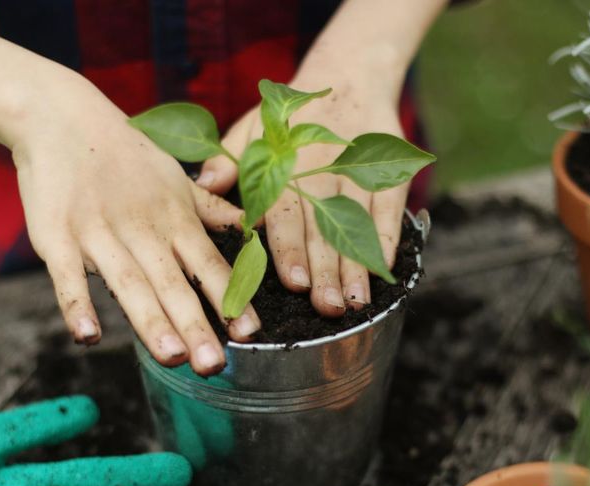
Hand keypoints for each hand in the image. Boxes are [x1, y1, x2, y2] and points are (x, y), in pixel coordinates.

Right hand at [12, 80, 260, 374]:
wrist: (61, 118)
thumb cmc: (125, 154)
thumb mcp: (176, 179)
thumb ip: (213, 211)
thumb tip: (255, 228)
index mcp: (173, 218)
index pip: (208, 263)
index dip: (229, 297)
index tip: (250, 332)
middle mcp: (141, 229)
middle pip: (172, 283)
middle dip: (195, 325)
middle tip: (215, 366)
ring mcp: (97, 234)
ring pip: (128, 284)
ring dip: (150, 322)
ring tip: (172, 358)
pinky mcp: (56, 238)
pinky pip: (67, 277)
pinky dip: (77, 305)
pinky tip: (89, 337)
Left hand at [195, 72, 409, 316]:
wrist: (349, 74)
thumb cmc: (291, 117)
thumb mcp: (253, 128)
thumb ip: (230, 161)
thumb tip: (201, 185)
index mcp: (284, 162)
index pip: (285, 210)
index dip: (290, 248)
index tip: (295, 283)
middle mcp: (321, 168)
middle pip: (323, 225)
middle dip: (325, 269)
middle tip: (326, 307)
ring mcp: (358, 172)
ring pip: (357, 223)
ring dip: (357, 265)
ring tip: (356, 303)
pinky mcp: (388, 173)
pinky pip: (388, 210)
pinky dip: (387, 240)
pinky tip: (384, 272)